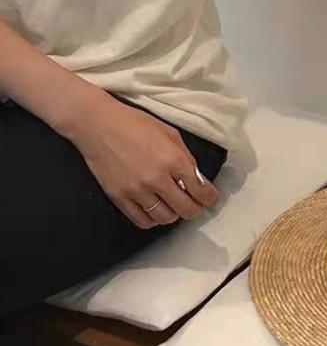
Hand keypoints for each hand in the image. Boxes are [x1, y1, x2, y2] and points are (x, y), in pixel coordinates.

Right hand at [66, 94, 220, 228]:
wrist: (97, 124)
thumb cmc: (135, 124)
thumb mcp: (170, 133)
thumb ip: (185, 157)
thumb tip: (197, 178)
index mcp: (173, 160)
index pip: (201, 190)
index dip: (210, 198)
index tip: (211, 199)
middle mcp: (157, 179)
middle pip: (186, 210)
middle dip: (195, 209)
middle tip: (195, 204)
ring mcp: (137, 191)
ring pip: (166, 218)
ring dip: (174, 214)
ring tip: (173, 205)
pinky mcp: (119, 198)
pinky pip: (142, 221)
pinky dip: (153, 220)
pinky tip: (155, 210)